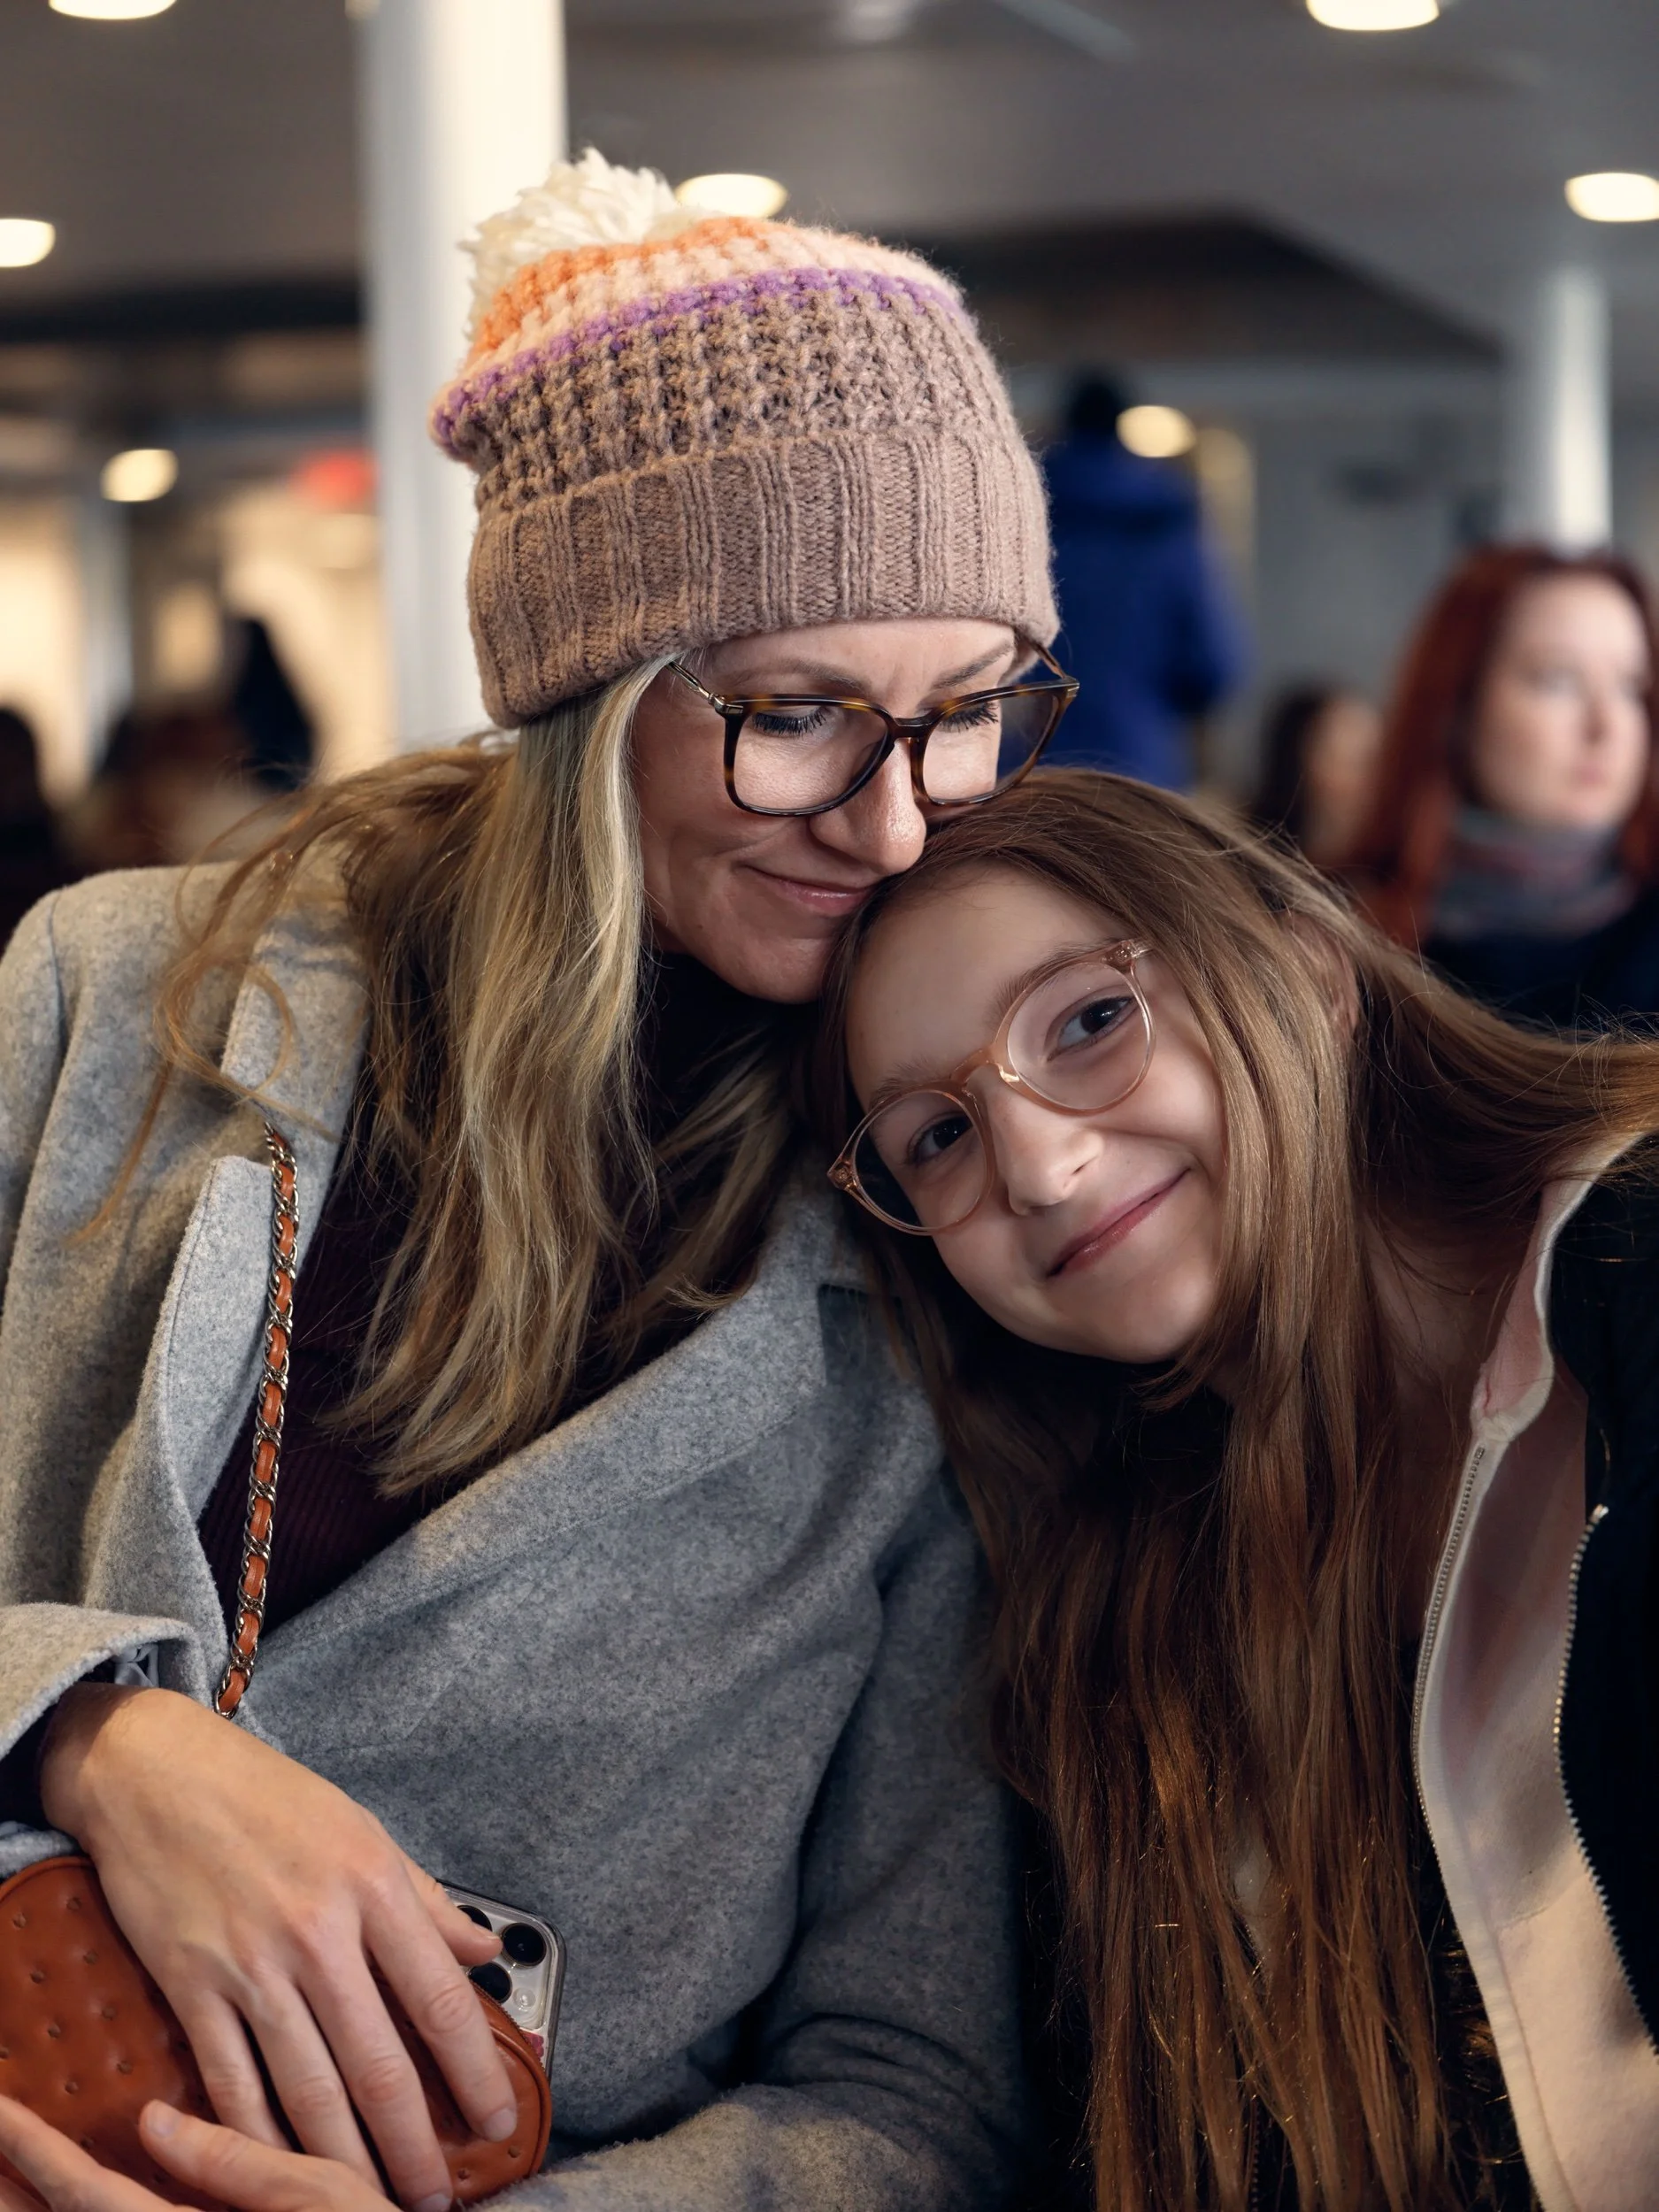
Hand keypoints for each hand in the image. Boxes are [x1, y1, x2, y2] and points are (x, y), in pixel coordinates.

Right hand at [40, 1686, 512, 2211]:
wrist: (158, 1772)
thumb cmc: (268, 1797)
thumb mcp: (362, 1829)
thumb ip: (424, 1899)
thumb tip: (483, 1949)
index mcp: (372, 1885)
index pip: (440, 1997)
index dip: (475, 2070)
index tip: (498, 2119)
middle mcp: (318, 1932)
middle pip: (377, 2064)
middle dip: (412, 2145)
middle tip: (436, 2197)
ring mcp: (251, 1966)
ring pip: (307, 2090)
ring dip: (343, 2160)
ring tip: (370, 2201)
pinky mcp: (191, 1988)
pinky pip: (232, 2083)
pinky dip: (257, 2140)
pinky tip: (279, 2176)